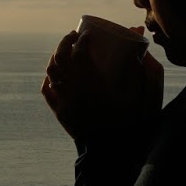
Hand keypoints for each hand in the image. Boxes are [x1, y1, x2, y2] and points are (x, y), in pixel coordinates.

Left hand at [40, 28, 163, 147]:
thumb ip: (136, 74)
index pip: (79, 52)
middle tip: (74, 36)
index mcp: (91, 82)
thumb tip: (137, 55)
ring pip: (51, 72)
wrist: (107, 150)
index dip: (82, 39)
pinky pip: (47, 91)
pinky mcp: (60, 112)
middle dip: (65, 42)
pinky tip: (53, 75)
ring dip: (55, 58)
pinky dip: (48, 80)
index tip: (88, 34)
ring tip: (64, 52)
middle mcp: (73, 88)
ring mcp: (63, 100)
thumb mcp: (134, 97)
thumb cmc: (123, 123)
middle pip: (60, 57)